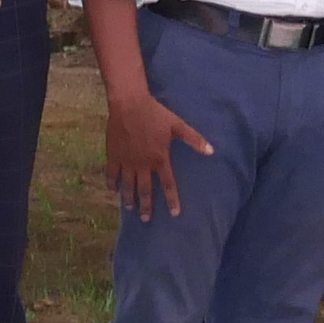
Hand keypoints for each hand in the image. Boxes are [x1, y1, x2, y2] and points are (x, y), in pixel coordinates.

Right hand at [106, 85, 218, 214]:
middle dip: (146, 206)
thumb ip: (194, 139)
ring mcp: (127, 161)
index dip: (171, 199)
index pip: (167, 184)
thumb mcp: (177, 125)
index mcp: (159, 158)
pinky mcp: (114, 155)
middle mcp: (143, 164)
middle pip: (145, 190)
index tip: (175, 213)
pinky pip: (112, 174)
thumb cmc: (155, 113)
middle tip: (147, 219)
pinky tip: (113, 190)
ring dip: (129, 198)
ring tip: (131, 209)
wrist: (129, 104)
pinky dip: (112, 183)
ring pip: (127, 185)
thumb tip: (212, 151)